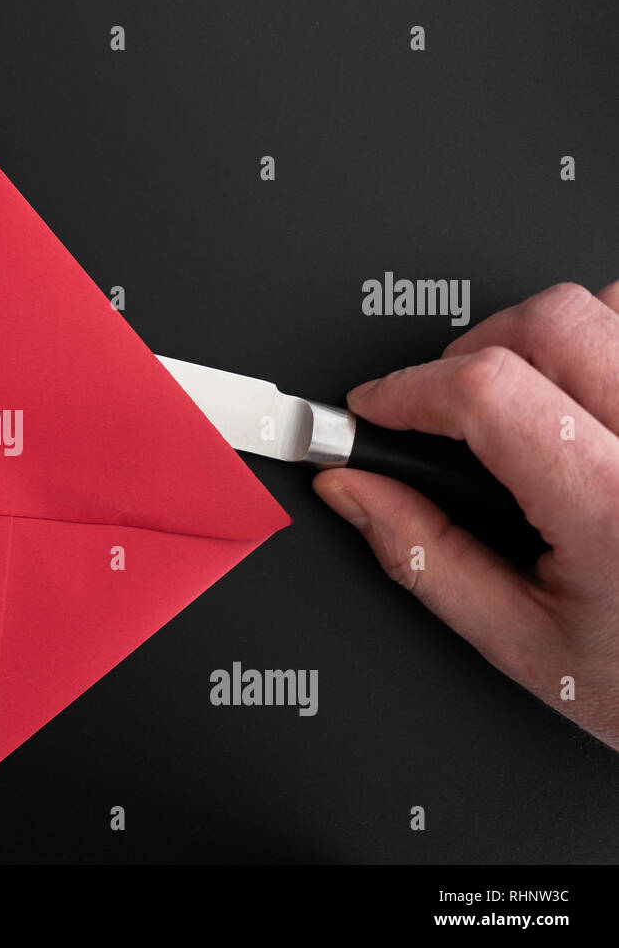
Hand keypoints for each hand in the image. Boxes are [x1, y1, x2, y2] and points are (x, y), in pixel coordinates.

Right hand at [314, 281, 618, 749]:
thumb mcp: (524, 642)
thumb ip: (425, 558)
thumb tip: (354, 491)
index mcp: (613, 507)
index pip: (489, 392)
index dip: (408, 389)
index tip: (375, 407)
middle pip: (551, 321)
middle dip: (470, 351)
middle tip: (444, 406)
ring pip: (612, 306)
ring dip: (550, 339)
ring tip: (528, 403)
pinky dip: (605, 344)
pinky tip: (586, 404)